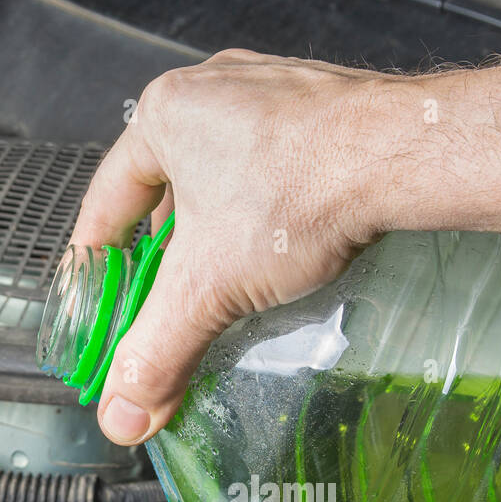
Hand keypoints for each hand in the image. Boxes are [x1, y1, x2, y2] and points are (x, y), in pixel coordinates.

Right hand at [67, 50, 397, 444]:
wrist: (403, 156)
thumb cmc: (304, 188)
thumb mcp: (208, 287)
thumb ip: (158, 351)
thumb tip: (124, 409)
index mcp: (165, 114)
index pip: (106, 197)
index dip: (97, 257)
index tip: (97, 295)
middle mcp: (215, 93)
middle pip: (167, 192)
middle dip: (165, 253)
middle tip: (164, 303)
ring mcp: (274, 100)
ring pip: (224, 181)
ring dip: (219, 235)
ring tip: (224, 285)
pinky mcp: (323, 118)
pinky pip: (276, 174)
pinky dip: (268, 217)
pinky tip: (281, 256)